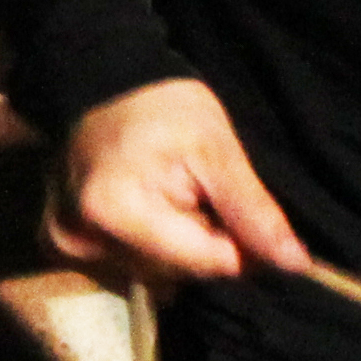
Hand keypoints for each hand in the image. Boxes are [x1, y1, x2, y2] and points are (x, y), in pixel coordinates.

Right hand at [46, 78, 311, 286]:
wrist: (106, 86)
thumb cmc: (165, 109)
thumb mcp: (218, 149)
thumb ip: (252, 210)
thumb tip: (295, 264)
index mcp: (112, 210)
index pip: (203, 262)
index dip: (238, 247)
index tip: (244, 214)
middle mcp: (81, 239)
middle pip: (178, 273)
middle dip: (206, 243)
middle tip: (207, 195)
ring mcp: (69, 246)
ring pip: (156, 274)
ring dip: (180, 246)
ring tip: (179, 197)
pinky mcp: (65, 247)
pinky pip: (131, 266)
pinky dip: (154, 246)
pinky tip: (155, 211)